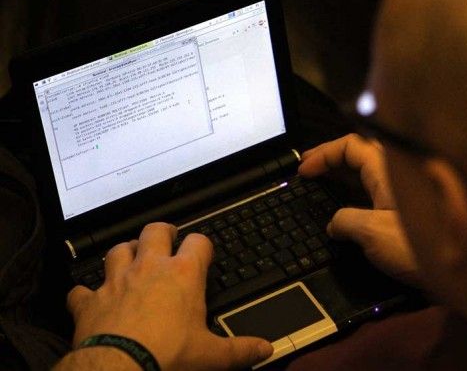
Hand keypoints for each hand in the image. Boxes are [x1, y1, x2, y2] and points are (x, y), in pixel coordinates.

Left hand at [65, 223, 272, 370]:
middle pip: (155, 231)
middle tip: (167, 237)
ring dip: (124, 252)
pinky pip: (81, 289)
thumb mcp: (211, 355)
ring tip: (130, 257)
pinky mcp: (90, 301)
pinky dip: (85, 292)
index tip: (204, 252)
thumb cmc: (167, 355)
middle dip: (162, 231)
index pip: (198, 242)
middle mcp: (149, 269)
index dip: (203, 244)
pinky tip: (89, 297)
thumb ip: (240, 349)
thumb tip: (264, 349)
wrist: (120, 368)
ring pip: (118, 250)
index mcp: (183, 275)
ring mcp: (117, 281)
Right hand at [298, 134, 420, 285]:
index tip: (304, 170)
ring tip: (322, 184)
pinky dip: (356, 192)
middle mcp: (397, 174)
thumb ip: (345, 221)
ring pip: (368, 173)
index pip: (350, 145)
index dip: (323, 153)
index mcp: (388, 169)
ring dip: (344, 175)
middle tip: (309, 170)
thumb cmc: (417, 246)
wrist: (458, 270)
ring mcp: (404, 191)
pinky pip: (376, 190)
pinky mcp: (407, 210)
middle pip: (360, 154)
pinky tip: (347, 208)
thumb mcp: (370, 231)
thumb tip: (335, 225)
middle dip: (331, 160)